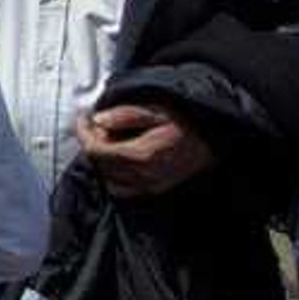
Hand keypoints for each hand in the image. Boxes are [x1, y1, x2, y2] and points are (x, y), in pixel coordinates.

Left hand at [77, 102, 210, 198]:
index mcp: (141, 154)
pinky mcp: (155, 190)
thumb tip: (97, 119)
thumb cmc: (186, 120)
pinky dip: (113, 174)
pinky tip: (121, 155)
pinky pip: (122, 189)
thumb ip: (125, 115)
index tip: (84, 117)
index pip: (96, 151)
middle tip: (98, 123)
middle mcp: (143, 176)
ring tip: (111, 138)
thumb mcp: (156, 109)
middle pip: (99, 165)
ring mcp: (149, 186)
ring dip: (102, 160)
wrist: (215, 138)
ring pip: (108, 178)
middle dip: (92, 143)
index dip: (83, 132)